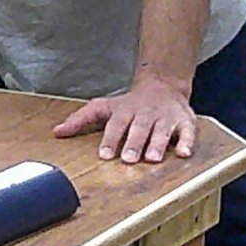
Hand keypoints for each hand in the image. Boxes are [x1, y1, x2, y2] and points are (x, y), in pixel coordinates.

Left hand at [53, 74, 197, 163]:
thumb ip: (81, 119)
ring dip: (158, 144)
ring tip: (153, 159)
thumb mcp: (104, 107)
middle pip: (139, 129)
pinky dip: (187, 142)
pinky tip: (184, 153)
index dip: (110, 140)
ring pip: (162, 131)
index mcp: (125, 111)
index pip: (115, 125)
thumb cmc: (130, 104)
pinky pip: (188, 132)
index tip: (104, 155)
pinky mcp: (185, 121)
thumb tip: (57, 132)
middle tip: (129, 159)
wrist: (163, 86)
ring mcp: (166, 117)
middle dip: (134, 143)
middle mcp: (146, 113)